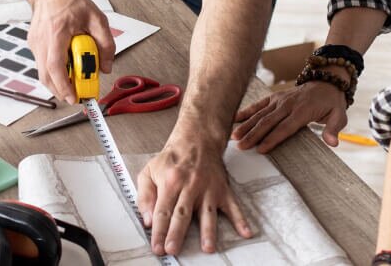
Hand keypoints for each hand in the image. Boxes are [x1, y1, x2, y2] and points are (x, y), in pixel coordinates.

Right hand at [27, 0, 112, 103]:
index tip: (73, 97)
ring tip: (74, 84)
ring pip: (43, 73)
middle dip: (61, 91)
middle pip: (46, 76)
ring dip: (58, 83)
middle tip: (77, 96)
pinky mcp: (34, 46)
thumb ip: (105, 44)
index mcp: (56, 33)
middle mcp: (41, 41)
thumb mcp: (97, 19)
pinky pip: (42, 66)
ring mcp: (35, 44)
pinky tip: (66, 70)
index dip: (63, 85)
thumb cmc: (70, 1)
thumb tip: (105, 66)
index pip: (55, 66)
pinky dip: (54, 73)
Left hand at [136, 134, 253, 254]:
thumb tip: (147, 220)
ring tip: (208, 248)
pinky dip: (241, 220)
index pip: (162, 211)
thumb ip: (145, 196)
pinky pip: (233, 207)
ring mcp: (208, 189)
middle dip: (177, 233)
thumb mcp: (149, 172)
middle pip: (182, 214)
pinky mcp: (223, 190)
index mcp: (170, 182)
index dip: (159, 231)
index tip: (158, 247)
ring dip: (208, 232)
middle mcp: (190, 186)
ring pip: (208, 213)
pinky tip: (245, 233)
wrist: (197, 139)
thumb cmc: (172, 160)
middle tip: (173, 250)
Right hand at [230, 79, 348, 152]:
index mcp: (302, 111)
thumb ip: (333, 128)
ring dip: (246, 125)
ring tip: (234, 136)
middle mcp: (288, 104)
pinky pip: (259, 105)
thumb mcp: (339, 115)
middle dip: (253, 135)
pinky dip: (246, 111)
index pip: (285, 128)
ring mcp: (279, 99)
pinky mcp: (274, 97)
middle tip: (241, 147)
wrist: (326, 81)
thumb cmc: (331, 103)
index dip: (272, 139)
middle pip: (268, 122)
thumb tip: (332, 143)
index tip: (260, 149)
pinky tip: (235, 118)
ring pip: (260, 114)